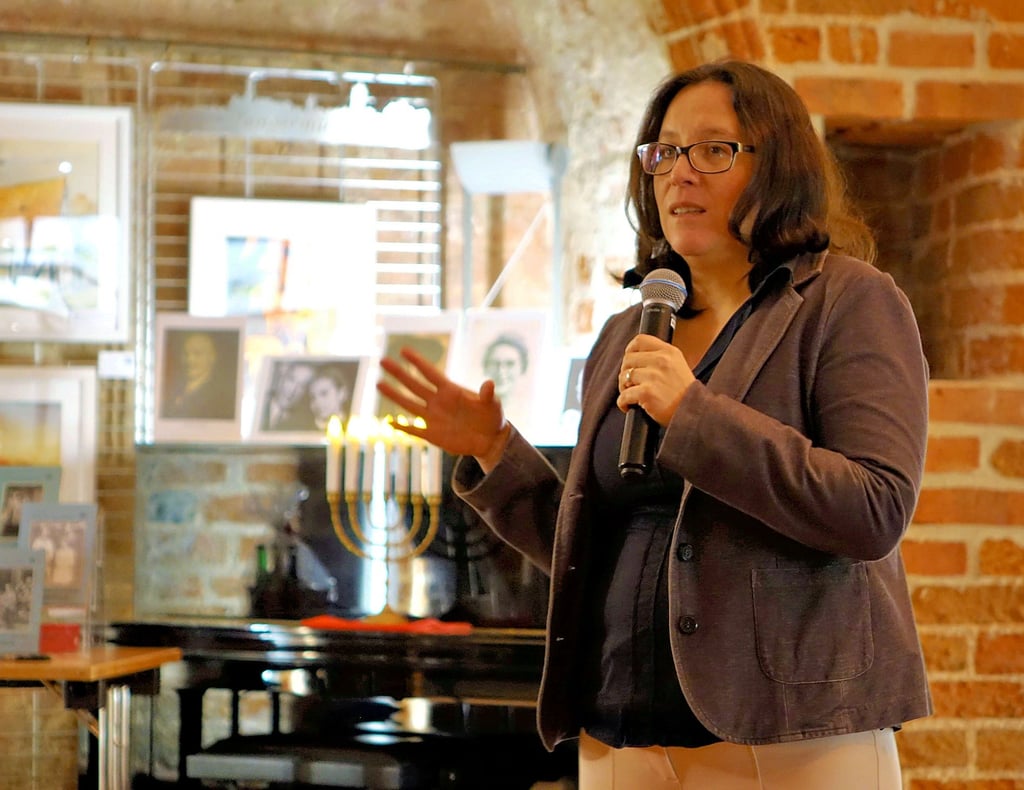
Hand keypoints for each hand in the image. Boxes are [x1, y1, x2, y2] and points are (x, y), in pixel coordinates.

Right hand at [377, 347, 510, 469]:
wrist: (490, 439)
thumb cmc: (492, 417)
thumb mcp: (492, 405)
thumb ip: (488, 395)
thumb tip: (489, 383)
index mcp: (451, 391)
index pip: (431, 373)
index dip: (418, 362)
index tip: (404, 350)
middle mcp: (438, 402)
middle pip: (415, 385)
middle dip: (399, 373)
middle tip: (383, 360)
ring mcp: (433, 418)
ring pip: (409, 404)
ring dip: (394, 395)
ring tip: (379, 384)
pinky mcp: (433, 434)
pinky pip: (414, 429)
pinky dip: (402, 427)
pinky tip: (389, 422)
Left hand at [616, 335, 695, 424]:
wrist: (695, 413)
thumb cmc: (685, 395)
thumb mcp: (678, 366)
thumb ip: (661, 358)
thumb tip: (635, 357)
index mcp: (669, 352)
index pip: (640, 340)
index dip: (629, 350)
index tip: (629, 361)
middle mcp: (661, 360)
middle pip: (628, 359)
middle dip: (625, 373)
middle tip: (630, 385)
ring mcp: (653, 376)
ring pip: (624, 377)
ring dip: (624, 388)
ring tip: (631, 396)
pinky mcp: (646, 393)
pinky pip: (624, 396)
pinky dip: (623, 403)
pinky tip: (628, 407)